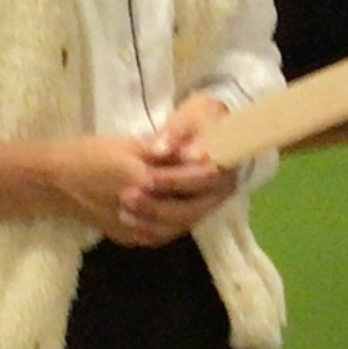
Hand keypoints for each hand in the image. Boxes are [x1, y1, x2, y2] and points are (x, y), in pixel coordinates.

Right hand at [0, 134, 224, 247]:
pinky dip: (178, 224)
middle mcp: (139, 209)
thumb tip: (193, 151)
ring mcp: (132, 228)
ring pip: (176, 227)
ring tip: (215, 197)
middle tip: (229, 184)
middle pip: (187, 211)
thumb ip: (160, 152)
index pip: (185, 180)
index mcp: (139, 180)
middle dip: (211, 198)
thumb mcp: (124, 145)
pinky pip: (161, 235)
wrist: (54, 183)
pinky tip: (189, 212)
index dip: (209, 173)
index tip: (227, 163)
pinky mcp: (127, 237)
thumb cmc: (87, 154)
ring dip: (198, 212)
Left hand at [124, 95, 239, 240]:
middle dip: (156, 205)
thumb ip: (175, 133)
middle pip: (189, 210)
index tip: (146, 176)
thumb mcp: (190, 117)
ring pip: (178, 224)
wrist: (207, 133)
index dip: (174, 180)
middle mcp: (217, 194)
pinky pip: (169, 232)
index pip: (202, 179)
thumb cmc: (199, 121)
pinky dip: (147, 229)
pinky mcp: (188, 217)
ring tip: (122, 210)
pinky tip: (126, 219)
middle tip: (126, 196)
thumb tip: (160, 150)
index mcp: (225, 168)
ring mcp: (203, 209)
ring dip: (149, 220)